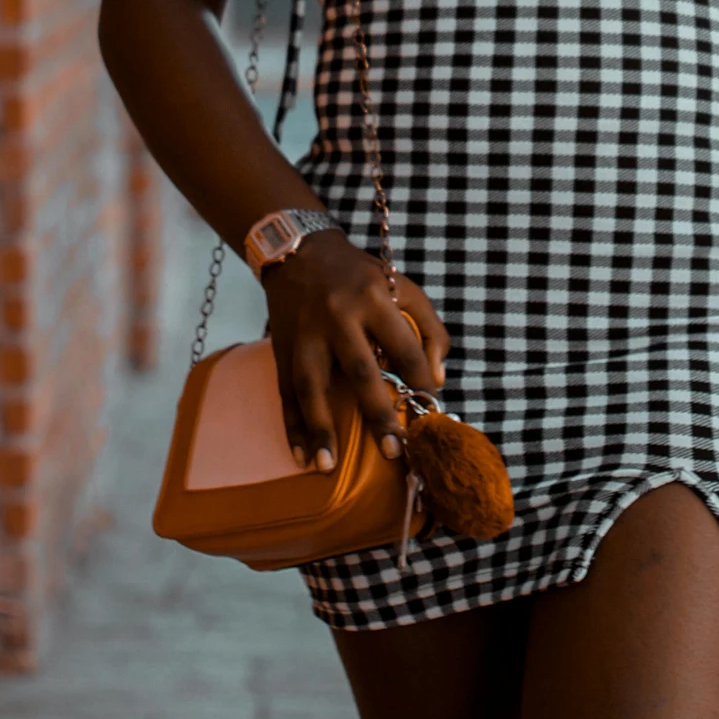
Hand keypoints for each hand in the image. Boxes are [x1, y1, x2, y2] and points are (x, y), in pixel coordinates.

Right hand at [262, 230, 449, 472]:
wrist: (300, 252)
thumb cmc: (360, 277)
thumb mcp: (402, 287)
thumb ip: (429, 329)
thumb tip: (436, 381)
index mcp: (375, 299)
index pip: (404, 347)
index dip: (421, 380)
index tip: (431, 409)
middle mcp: (339, 316)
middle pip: (360, 370)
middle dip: (377, 414)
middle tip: (394, 452)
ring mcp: (307, 334)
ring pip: (311, 385)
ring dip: (320, 428)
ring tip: (328, 467)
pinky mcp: (282, 348)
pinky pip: (285, 392)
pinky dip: (292, 426)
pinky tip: (302, 456)